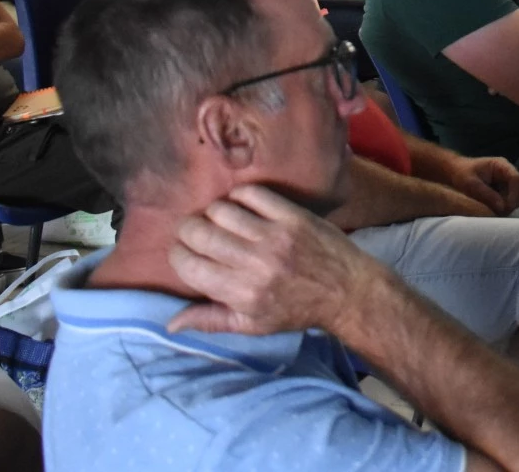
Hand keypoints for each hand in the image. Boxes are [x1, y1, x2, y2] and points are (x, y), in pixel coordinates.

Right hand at [166, 184, 388, 337]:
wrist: (348, 291)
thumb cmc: (297, 310)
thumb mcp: (252, 325)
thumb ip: (210, 321)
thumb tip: (170, 322)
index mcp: (240, 292)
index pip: (187, 264)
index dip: (177, 254)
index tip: (183, 252)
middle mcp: (254, 262)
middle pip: (199, 232)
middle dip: (188, 230)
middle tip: (195, 232)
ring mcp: (275, 236)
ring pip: (222, 209)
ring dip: (212, 211)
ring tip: (218, 219)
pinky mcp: (294, 216)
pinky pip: (254, 193)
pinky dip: (240, 194)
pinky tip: (240, 204)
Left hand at [441, 155, 518, 215]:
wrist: (455, 172)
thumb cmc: (461, 174)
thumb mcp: (470, 184)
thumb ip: (487, 195)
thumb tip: (503, 208)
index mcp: (501, 165)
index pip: (517, 179)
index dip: (514, 195)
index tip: (505, 208)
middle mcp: (509, 172)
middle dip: (515, 201)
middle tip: (501, 212)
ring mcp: (509, 181)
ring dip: (512, 205)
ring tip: (497, 211)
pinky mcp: (506, 189)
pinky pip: (515, 199)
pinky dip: (508, 206)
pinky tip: (496, 209)